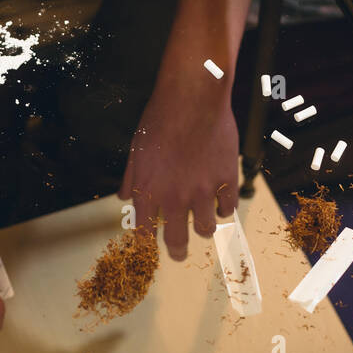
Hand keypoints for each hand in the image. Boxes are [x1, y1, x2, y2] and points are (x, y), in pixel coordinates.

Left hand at [119, 81, 239, 260]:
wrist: (193, 97)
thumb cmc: (160, 118)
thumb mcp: (136, 148)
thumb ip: (130, 177)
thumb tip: (123, 197)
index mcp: (148, 190)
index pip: (145, 232)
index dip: (147, 241)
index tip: (151, 243)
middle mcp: (174, 197)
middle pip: (177, 241)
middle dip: (177, 252)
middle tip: (179, 255)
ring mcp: (202, 190)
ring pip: (205, 229)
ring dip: (203, 228)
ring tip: (203, 223)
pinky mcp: (226, 180)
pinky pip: (229, 208)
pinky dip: (224, 208)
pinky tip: (221, 201)